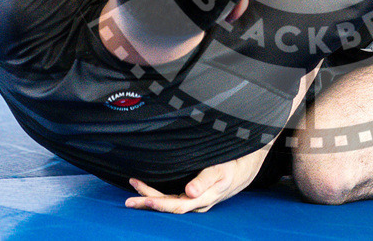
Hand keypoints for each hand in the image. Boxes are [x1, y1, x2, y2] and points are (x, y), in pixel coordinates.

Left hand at [125, 146, 268, 213]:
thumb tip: (189, 192)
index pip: (176, 206)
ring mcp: (194, 199)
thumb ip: (205, 180)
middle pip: (168, 205)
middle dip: (147, 202)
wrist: (244, 168)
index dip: (159, 204)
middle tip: (128, 201)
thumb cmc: (233, 167)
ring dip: (150, 196)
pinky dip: (158, 192)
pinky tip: (149, 188)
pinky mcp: (193, 193)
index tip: (144, 201)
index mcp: (202, 199)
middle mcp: (195, 202)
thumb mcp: (220, 171)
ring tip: (134, 186)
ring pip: (168, 200)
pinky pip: (172, 196)